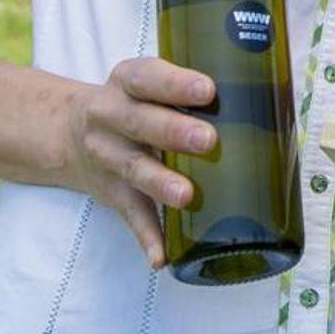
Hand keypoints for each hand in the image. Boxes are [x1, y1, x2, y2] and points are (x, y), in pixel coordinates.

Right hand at [55, 57, 218, 268]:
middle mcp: (110, 117)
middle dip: (173, 132)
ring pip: (134, 169)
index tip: (208, 90)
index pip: (147, 77)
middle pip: (140, 123)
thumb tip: (264, 98)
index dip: (176, 84)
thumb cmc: (136, 103)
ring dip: (160, 184)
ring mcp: (108, 157)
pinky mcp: (112, 194)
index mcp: (127, 82)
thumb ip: (189, 88)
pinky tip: (162, 255)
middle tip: (208, 140)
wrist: (69, 134)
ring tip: (186, 196)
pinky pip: (130, 216)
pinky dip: (147, 236)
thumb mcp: (149, 82)